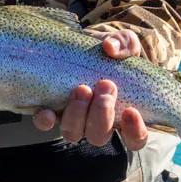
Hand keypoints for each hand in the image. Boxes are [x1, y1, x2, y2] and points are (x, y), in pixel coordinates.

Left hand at [32, 29, 147, 149]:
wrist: (78, 45)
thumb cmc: (107, 51)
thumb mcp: (122, 43)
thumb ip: (124, 43)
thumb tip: (110, 47)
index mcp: (121, 114)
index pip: (135, 138)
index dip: (135, 131)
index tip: (131, 111)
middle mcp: (96, 123)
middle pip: (99, 136)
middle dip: (102, 114)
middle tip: (106, 85)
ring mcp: (72, 119)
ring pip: (74, 133)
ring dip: (77, 114)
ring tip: (82, 88)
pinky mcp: (50, 110)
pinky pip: (46, 124)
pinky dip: (46, 120)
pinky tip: (47, 111)